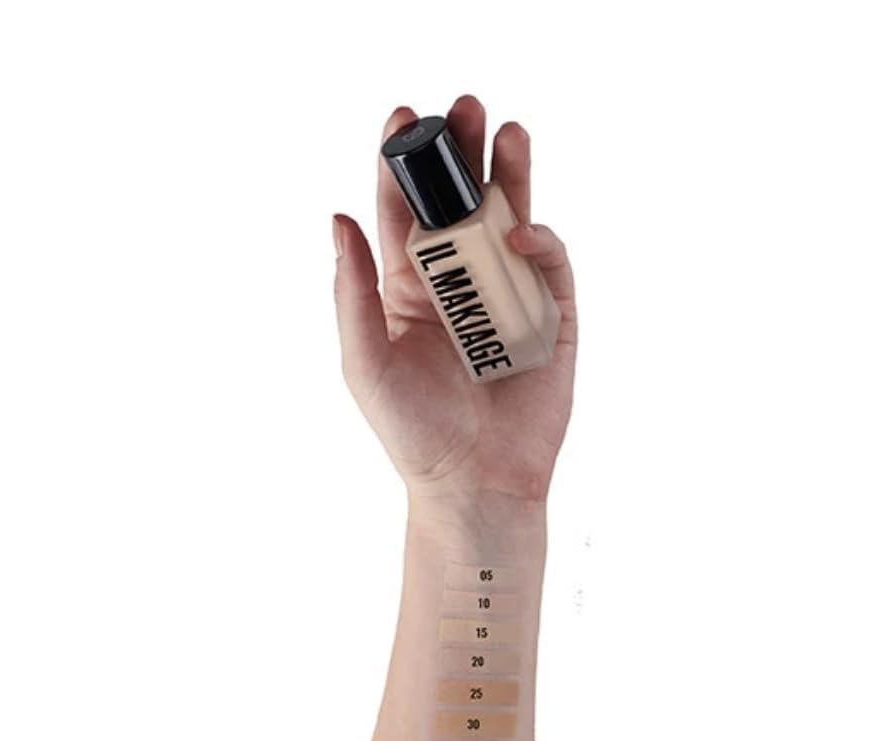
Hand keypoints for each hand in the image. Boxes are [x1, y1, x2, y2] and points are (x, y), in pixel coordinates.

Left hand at [333, 95, 576, 509]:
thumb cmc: (413, 431)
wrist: (475, 483)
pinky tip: (523, 232)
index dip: (403, 165)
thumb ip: (353, 291)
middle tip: (463, 107)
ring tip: (507, 132)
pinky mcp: (551, 316)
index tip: (403, 118)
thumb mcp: (365, 361)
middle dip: (463, 154)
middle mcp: (459, 282)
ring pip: (511, 220)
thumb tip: (340, 218)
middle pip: (462, 203)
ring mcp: (508, 295)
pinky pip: (551, 266)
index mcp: (409, 287)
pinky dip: (541, 243)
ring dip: (511, 174)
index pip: (405, 213)